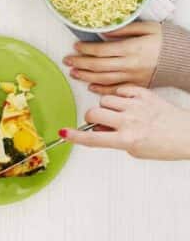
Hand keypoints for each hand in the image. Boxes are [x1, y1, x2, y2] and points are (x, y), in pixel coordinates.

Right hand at [60, 86, 189, 159]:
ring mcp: (137, 106)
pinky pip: (120, 90)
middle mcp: (130, 121)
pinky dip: (120, 96)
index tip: (63, 134)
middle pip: (93, 112)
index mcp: (127, 139)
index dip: (75, 137)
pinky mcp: (144, 94)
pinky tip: (128, 103)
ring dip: (106, 107)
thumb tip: (99, 129)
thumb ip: (115, 140)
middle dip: (91, 118)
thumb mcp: (135, 151)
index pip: (93, 139)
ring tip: (119, 113)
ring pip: (104, 99)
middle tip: (100, 122)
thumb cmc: (164, 145)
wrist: (187, 134)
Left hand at [64, 22, 161, 93]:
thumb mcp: (149, 27)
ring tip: (73, 72)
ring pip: (103, 79)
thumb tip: (104, 33)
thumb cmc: (168, 41)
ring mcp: (133, 78)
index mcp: (132, 48)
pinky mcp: (137, 87)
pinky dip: (101, 89)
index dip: (85, 49)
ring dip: (85, 76)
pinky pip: (115, 90)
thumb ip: (125, 30)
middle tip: (68, 60)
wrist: (186, 60)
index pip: (101, 50)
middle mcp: (130, 65)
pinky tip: (90, 86)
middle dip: (80, 63)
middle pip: (98, 66)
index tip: (75, 46)